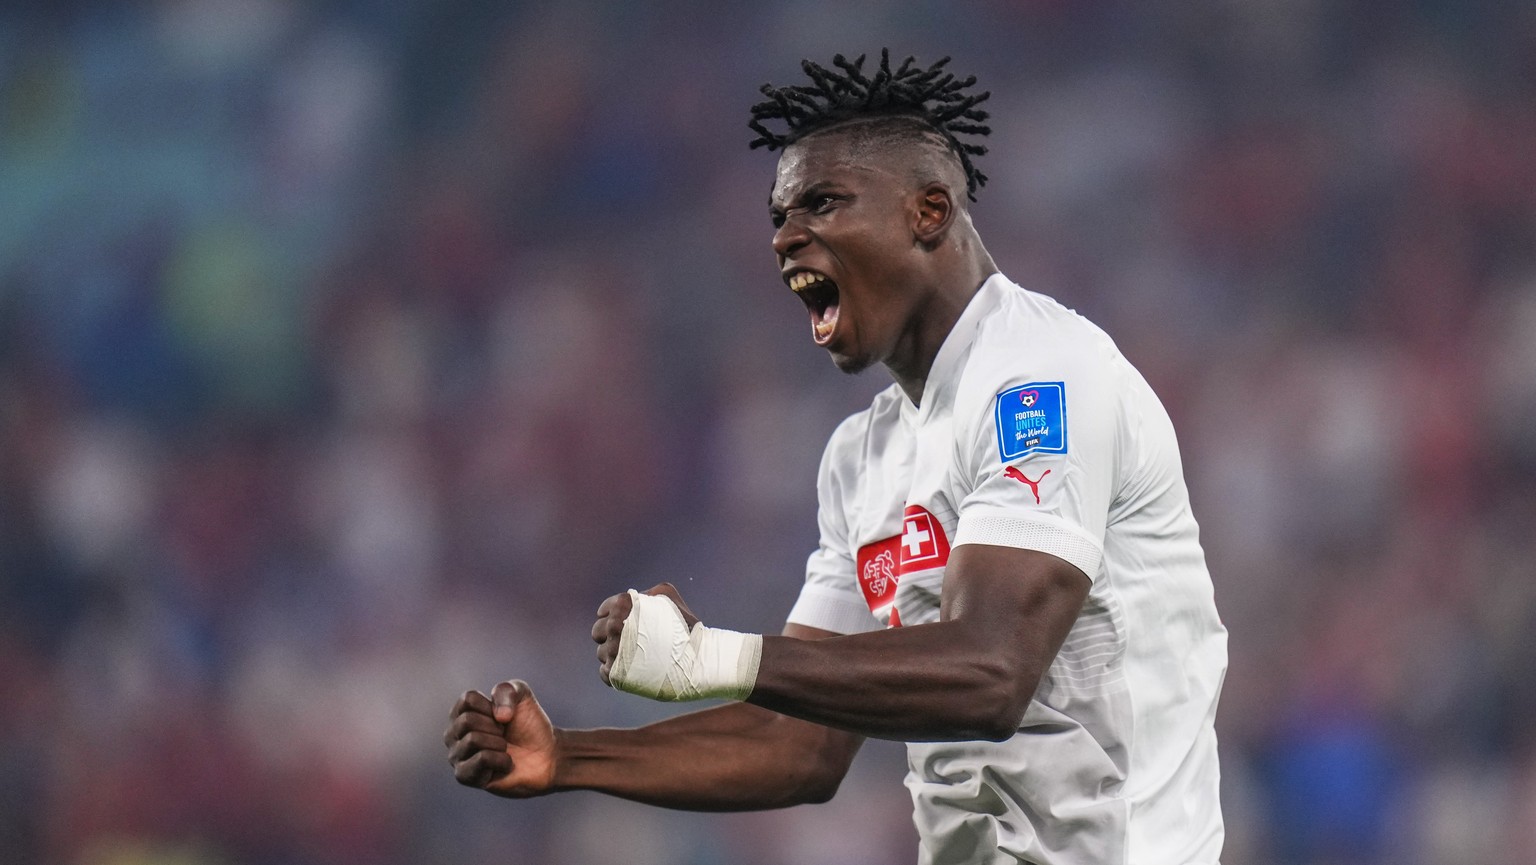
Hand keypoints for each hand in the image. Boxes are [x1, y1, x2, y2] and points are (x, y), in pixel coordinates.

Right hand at [444, 680, 556, 796]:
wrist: (546, 754)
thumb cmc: (529, 725)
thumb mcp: (521, 694)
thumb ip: (506, 690)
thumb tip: (499, 715)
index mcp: (461, 712)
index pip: (468, 699)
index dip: (492, 706)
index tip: (503, 716)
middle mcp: (453, 734)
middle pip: (467, 720)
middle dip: (495, 727)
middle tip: (504, 735)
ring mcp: (456, 756)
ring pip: (473, 740)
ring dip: (499, 743)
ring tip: (504, 749)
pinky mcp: (465, 776)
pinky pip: (482, 759)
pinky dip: (501, 759)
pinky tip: (505, 764)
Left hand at [592, 582, 699, 684]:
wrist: (696, 661)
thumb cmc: (684, 626)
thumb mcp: (668, 596)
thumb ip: (646, 593)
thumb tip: (635, 599)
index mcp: (624, 606)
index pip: (604, 609)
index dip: (612, 614)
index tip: (624, 621)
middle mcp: (614, 627)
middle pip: (597, 631)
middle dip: (609, 634)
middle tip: (627, 639)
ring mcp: (614, 652)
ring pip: (601, 653)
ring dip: (613, 654)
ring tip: (634, 655)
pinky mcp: (617, 675)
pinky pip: (604, 672)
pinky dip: (614, 670)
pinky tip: (630, 668)